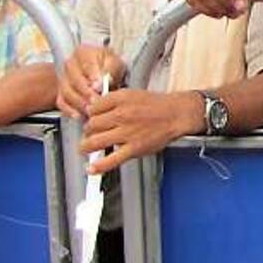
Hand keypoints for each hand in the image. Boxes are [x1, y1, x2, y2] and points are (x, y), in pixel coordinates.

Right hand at [58, 45, 125, 119]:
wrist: (100, 74)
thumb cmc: (108, 67)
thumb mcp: (115, 63)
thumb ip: (111, 69)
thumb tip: (106, 81)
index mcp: (84, 53)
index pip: (87, 65)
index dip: (93, 77)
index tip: (100, 87)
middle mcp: (70, 65)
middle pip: (75, 80)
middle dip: (87, 93)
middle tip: (97, 101)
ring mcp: (63, 79)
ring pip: (67, 93)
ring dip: (79, 103)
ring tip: (91, 110)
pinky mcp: (61, 93)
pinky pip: (62, 103)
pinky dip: (70, 111)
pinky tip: (80, 116)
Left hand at [78, 89, 201, 173]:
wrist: (177, 114)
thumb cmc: (156, 105)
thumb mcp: (132, 94)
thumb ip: (111, 100)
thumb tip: (92, 108)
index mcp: (121, 99)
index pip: (92, 107)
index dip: (90, 113)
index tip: (91, 117)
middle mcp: (122, 115)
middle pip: (91, 124)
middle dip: (88, 129)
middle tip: (92, 132)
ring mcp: (128, 133)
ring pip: (95, 142)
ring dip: (86, 146)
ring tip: (86, 147)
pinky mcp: (134, 148)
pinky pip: (112, 159)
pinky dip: (99, 166)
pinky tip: (91, 168)